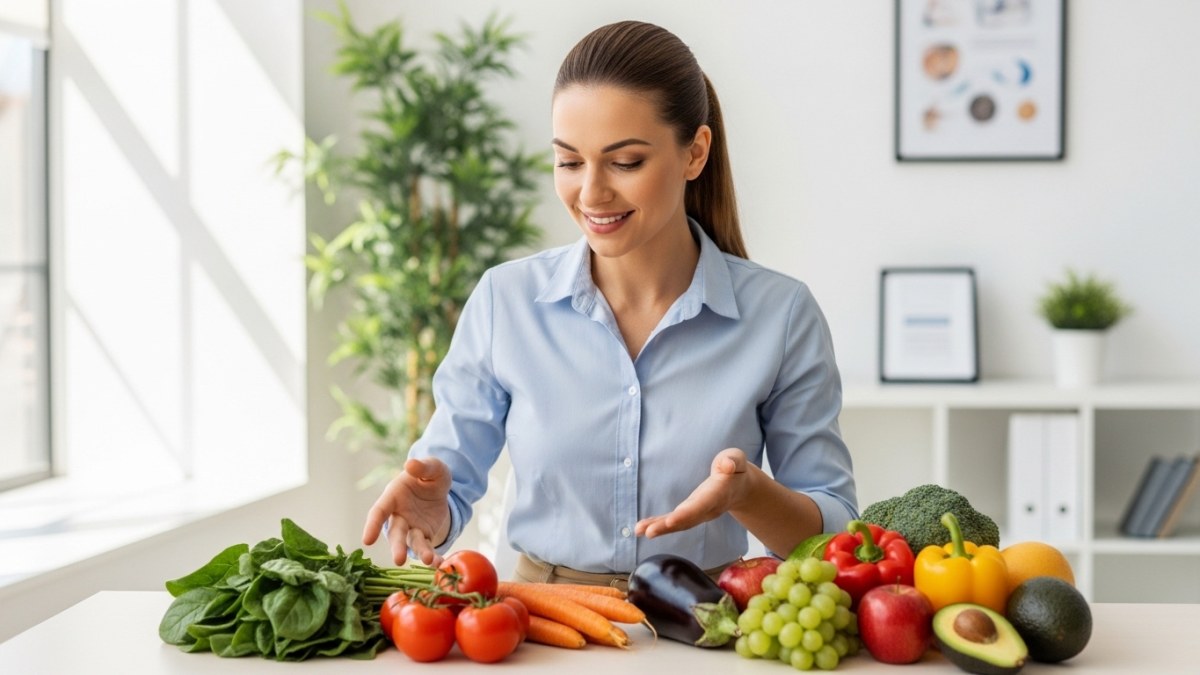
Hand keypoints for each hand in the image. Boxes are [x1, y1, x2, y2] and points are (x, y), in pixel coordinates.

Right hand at [362, 457, 452, 565]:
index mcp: (393, 496)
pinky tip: (440, 563)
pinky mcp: (424, 535)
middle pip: (395, 533)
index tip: (367, 541)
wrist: (439, 486)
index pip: (379, 511)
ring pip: (411, 543)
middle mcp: (398, 515)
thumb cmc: (429, 474)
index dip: (372, 525)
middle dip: (397, 546)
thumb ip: (422, 467)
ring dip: (419, 552)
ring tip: (428, 560)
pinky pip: (427, 547)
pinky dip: (433, 556)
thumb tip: (410, 464)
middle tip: (399, 560)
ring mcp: (410, 527)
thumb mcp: (432, 466)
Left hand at [635, 448, 752, 538]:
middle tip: (649, 532)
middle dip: (668, 526)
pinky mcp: (689, 513)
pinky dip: (657, 525)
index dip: (687, 513)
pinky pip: (673, 521)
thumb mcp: (736, 460)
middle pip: (687, 519)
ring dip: (659, 528)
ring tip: (639, 530)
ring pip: (678, 524)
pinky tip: (641, 528)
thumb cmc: (734, 468)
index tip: (671, 521)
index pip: (702, 505)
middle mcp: (707, 508)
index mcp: (718, 494)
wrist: (739, 487)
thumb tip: (727, 465)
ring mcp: (698, 513)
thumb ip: (733, 461)